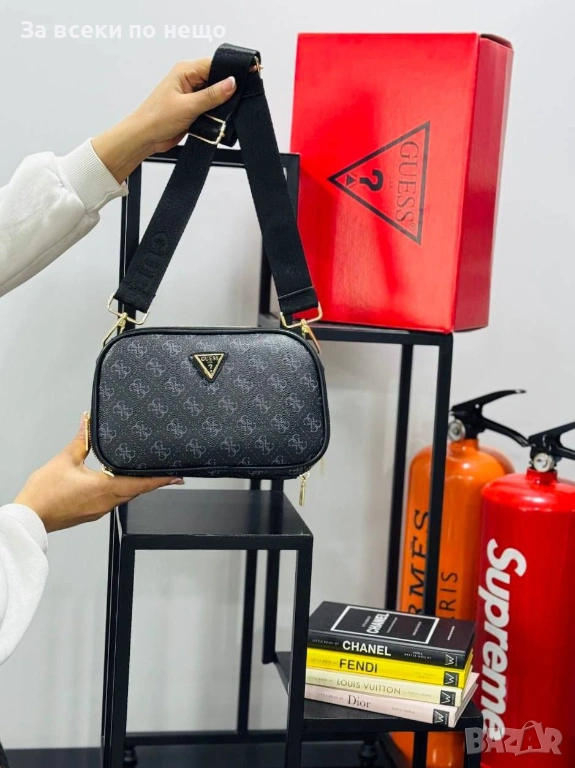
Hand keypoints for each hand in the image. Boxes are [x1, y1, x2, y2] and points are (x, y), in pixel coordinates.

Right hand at [14, 415, 181, 532]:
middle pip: (137, 490)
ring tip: (148, 473)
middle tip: (168, 471)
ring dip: (137, 485)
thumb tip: (88, 421)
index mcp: (105, 488)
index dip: (160, 479)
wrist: (30, 518)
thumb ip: (81, 440)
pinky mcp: (92, 513)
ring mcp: (100, 510)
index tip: (177, 476)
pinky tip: (120, 481)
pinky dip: (123, 490)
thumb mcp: (65, 460)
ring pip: (126, 496)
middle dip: (153, 480)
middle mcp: (107, 502)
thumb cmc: (45, 493)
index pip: (140, 484)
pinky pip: (114, 500)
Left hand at [91, 58, 236, 183]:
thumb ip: (212, 95)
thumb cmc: (156, 118)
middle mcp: (189, 80)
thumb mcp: (188, 106)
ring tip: (223, 113)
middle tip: (237, 99)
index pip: (214, 64)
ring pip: (216, 96)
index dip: (231, 71)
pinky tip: (218, 120)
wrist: (144, 138)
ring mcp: (191, 95)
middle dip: (227, 90)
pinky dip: (216, 115)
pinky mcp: (193, 109)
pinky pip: (211, 108)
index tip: (247, 76)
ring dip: (221, 105)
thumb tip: (231, 83)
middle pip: (217, 79)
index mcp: (185, 71)